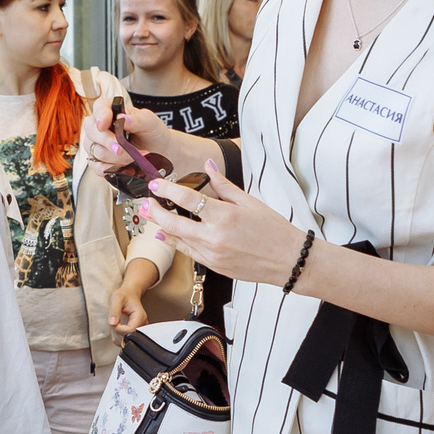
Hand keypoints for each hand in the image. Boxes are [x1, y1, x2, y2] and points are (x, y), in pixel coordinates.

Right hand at [85, 95, 177, 171]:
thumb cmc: (152, 133)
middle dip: (107, 141)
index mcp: (111, 111)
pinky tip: (126, 167)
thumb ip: (137, 119)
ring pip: (97, 151)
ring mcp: (97, 145)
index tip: (104, 125)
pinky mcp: (99, 162)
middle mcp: (100, 127)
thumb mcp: (150, 122)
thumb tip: (123, 118)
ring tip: (135, 158)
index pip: (99, 108)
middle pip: (92, 131)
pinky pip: (98, 167)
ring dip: (117, 157)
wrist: (159, 152)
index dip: (100, 116)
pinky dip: (113, 169)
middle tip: (121, 148)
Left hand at [110, 261, 158, 336]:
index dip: (118, 328)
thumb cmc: (124, 295)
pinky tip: (118, 326)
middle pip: (128, 338)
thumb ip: (114, 311)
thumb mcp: (117, 298)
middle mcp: (142, 325)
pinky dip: (117, 336)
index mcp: (140, 317)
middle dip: (117, 331)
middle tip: (115, 320)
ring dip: (116, 334)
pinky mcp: (134, 333)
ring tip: (117, 321)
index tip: (114, 321)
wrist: (129, 295)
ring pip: (125, 341)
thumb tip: (112, 323)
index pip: (130, 331)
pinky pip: (123, 341)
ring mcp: (139, 330)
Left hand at [140, 169, 307, 288]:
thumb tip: (208, 168)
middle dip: (154, 211)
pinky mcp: (213, 266)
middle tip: (146, 202)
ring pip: (177, 238)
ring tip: (150, 215)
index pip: (188, 198)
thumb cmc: (273, 230)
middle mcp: (214, 236)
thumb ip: (224, 186)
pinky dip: (174, 241)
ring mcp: (212, 254)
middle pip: (173, 221)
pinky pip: (187, 252)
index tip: (156, 184)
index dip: (167, 190)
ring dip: (160, 226)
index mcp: (225, 215)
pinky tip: (165, 233)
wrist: (288, 260)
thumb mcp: (250, 202)